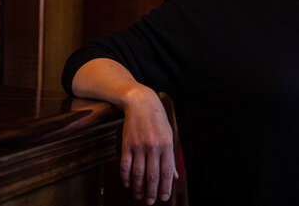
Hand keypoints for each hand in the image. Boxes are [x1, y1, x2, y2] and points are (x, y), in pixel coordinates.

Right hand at [120, 86, 178, 204]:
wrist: (141, 103)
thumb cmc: (158, 121)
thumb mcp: (169, 136)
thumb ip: (171, 157)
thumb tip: (173, 176)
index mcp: (166, 146)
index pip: (166, 172)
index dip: (165, 187)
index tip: (163, 197)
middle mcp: (153, 147)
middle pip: (152, 175)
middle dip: (151, 192)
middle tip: (150, 202)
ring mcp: (139, 146)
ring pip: (137, 173)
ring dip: (138, 188)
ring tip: (139, 197)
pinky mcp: (126, 144)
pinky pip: (125, 165)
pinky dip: (126, 177)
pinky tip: (127, 184)